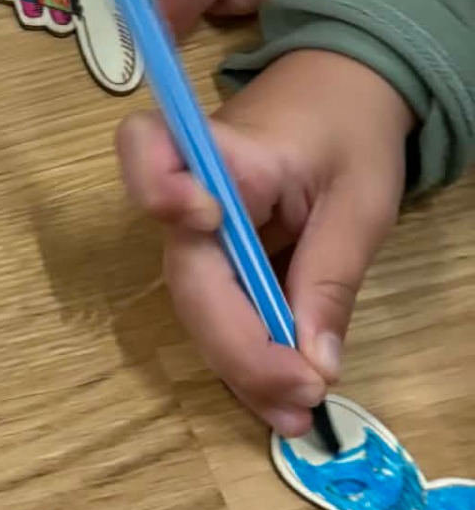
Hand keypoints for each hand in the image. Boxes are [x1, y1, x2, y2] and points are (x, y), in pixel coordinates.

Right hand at [117, 51, 412, 435]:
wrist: (338, 98)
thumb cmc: (349, 133)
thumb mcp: (361, 200)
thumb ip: (331, 276)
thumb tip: (314, 364)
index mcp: (230, 148)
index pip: (150, 148)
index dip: (155, 185)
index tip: (202, 218)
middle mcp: (193, 188)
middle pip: (186, 272)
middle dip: (235, 340)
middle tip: (302, 392)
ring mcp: (193, 225)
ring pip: (195, 304)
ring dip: (239, 363)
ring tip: (295, 411)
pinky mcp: (207, 252)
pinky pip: (214, 307)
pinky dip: (244, 355)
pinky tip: (281, 395)